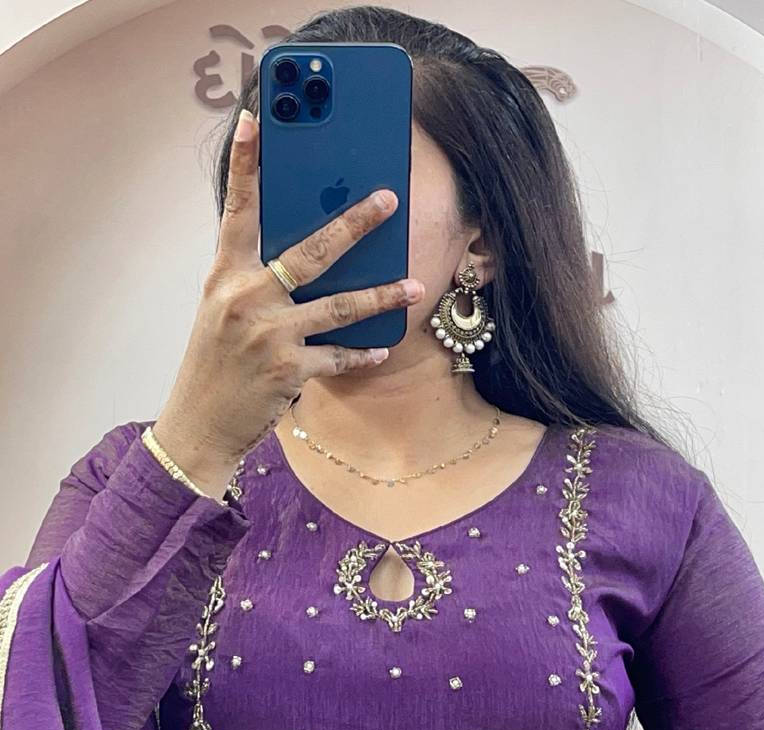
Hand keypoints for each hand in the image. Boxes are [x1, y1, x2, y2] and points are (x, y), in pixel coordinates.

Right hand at [154, 106, 423, 485]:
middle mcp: (246, 299)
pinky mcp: (289, 371)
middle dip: (354, 224)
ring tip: (414, 285)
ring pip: (339, 306)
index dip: (244, 164)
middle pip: (310, 252)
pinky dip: (360, 353)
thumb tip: (301, 258)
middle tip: (388, 202)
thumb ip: (252, 281)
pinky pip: (338, 356)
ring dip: (381, 295)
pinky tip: (381, 348)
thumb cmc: (213, 366)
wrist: (199, 425)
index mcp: (224, 277)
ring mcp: (269, 335)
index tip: (255, 119)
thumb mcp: (220, 313)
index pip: (237, 211)